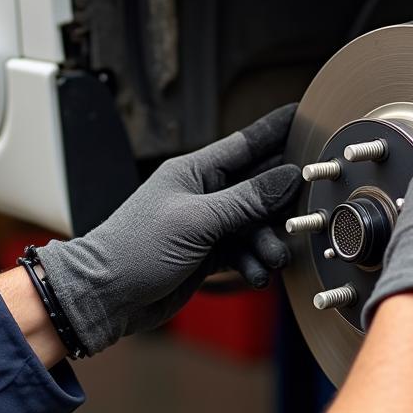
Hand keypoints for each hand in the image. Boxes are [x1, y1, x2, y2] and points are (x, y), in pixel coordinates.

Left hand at [36, 105, 301, 355]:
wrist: (106, 296)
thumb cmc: (136, 248)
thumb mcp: (197, 220)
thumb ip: (246, 200)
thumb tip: (287, 176)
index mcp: (194, 171)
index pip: (245, 143)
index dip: (276, 129)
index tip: (305, 115)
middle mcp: (202, 194)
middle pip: (258, 188)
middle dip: (281, 204)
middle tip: (304, 213)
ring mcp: (205, 225)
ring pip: (254, 225)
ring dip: (267, 242)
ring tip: (273, 259)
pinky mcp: (205, 254)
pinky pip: (242, 252)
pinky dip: (252, 263)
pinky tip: (255, 275)